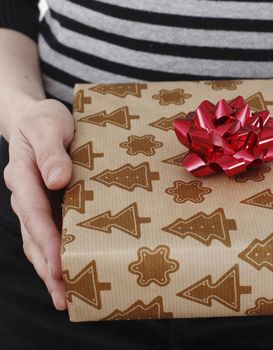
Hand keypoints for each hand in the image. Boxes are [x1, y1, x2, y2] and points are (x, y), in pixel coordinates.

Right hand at [4, 98, 74, 310]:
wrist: (37, 119)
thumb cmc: (45, 121)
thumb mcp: (48, 125)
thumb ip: (50, 151)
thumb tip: (57, 180)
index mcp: (23, 174)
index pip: (34, 212)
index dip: (46, 240)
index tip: (60, 265)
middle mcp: (25, 193)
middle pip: (33, 235)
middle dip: (47, 266)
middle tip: (63, 297)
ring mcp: (35, 201)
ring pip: (38, 240)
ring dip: (50, 267)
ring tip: (65, 296)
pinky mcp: (46, 204)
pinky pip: (48, 231)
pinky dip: (56, 252)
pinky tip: (68, 269)